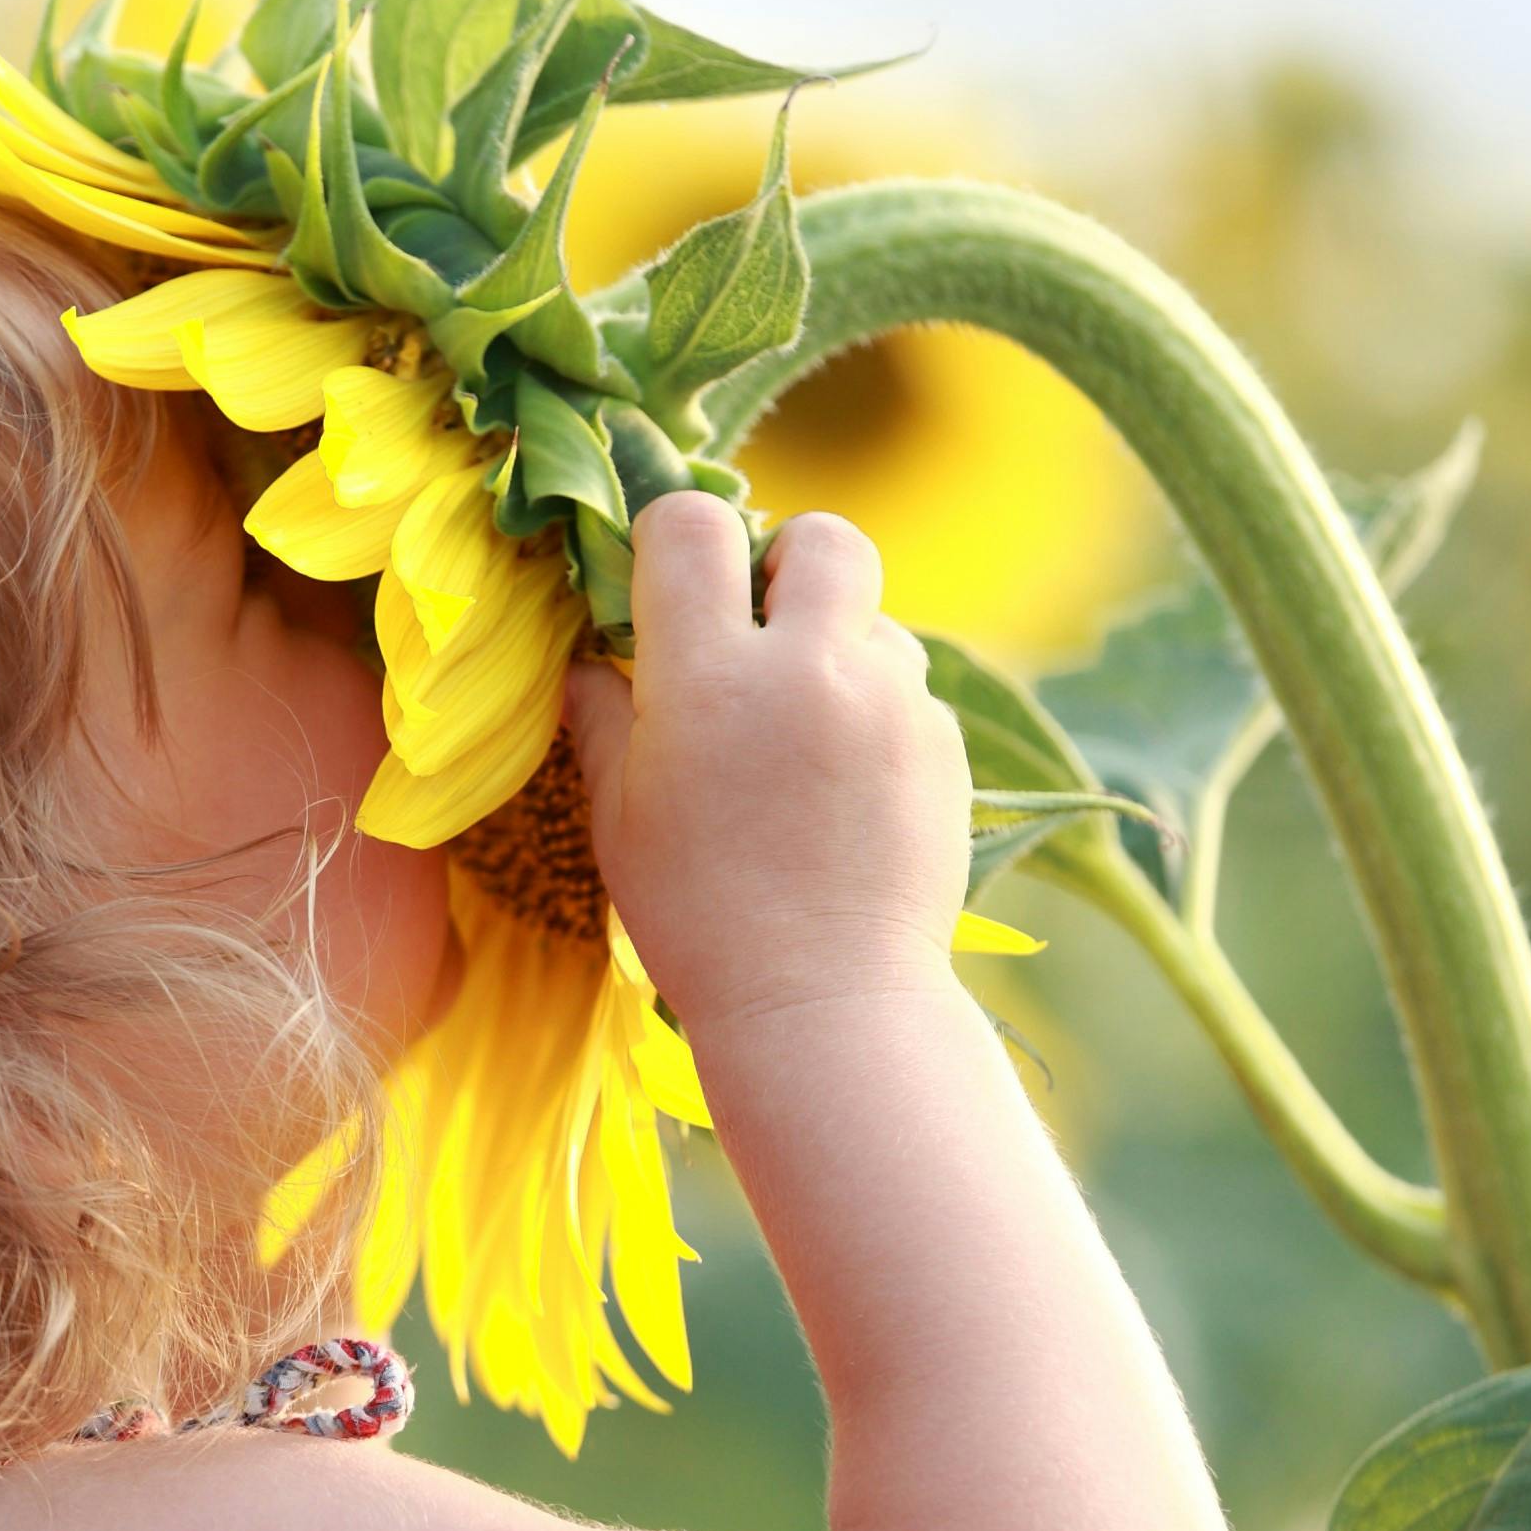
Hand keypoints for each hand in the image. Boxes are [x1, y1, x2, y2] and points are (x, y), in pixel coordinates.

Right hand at [562, 492, 972, 1035]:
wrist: (824, 1003)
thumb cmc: (697, 918)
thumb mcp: (621, 819)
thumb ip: (603, 719)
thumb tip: (586, 662)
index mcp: (709, 677)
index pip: (694, 527)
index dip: (675, 540)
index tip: (668, 585)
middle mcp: (811, 667)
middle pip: (823, 537)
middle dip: (788, 563)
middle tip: (762, 630)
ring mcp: (890, 703)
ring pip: (875, 619)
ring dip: (839, 648)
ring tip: (806, 733)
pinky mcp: (944, 746)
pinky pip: (908, 691)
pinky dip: (876, 715)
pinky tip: (846, 791)